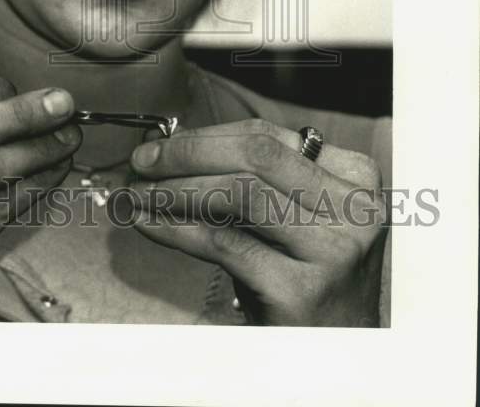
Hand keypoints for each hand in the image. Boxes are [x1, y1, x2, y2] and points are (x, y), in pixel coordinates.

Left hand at [128, 119, 386, 325]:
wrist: (337, 354)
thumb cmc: (302, 275)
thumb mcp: (290, 216)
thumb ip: (248, 177)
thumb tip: (171, 146)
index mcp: (353, 176)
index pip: (267, 136)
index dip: (205, 137)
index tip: (160, 143)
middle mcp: (353, 208)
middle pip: (254, 156)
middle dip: (188, 153)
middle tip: (142, 161)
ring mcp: (332, 249)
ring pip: (239, 194)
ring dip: (176, 190)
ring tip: (138, 195)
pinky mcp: (301, 290)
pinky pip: (224, 245)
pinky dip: (177, 230)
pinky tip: (150, 225)